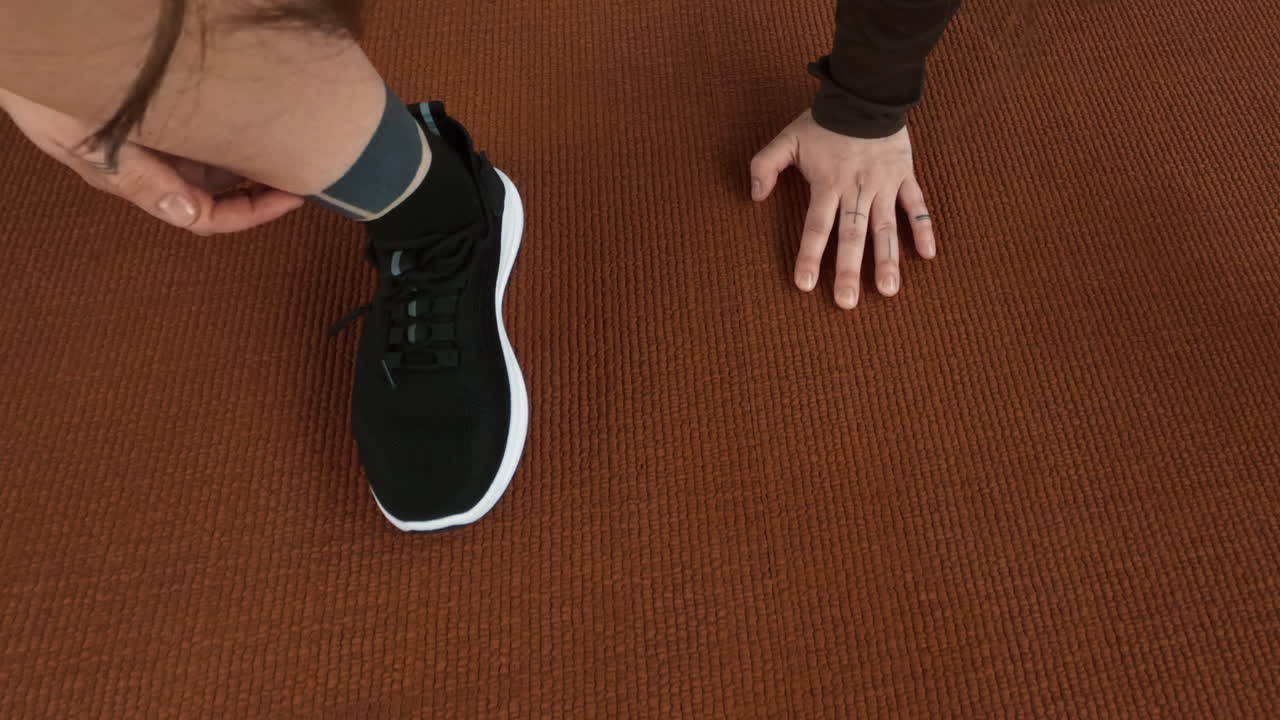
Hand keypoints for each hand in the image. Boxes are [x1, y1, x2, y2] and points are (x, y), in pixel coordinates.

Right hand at [0, 89, 301, 235]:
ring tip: (282, 144)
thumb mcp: (87, 139)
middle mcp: (149, 164)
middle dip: (257, 187)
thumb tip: (188, 215)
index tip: (291, 197)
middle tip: (299, 169)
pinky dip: (228, 131)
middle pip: (216, 192)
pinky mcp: (156, 114)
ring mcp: (152, 138)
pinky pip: (202, 131)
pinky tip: (250, 118)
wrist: (28, 50)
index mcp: (137, 179)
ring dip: (245, 158)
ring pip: (212, 162)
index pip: (205, 217)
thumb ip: (136, 176)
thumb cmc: (43, 91)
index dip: (253, 213)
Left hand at [751, 111, 936, 308]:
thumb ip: (765, 165)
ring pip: (886, 228)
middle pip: (852, 235)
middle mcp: (857, 189)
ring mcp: (884, 185)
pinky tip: (928, 256)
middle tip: (846, 303)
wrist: (864, 93)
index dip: (809, 255)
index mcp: (828, 183)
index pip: (816, 226)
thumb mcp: (786, 138)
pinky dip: (923, 229)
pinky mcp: (904, 176)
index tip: (804, 285)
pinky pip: (917, 206)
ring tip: (888, 291)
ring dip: (887, 260)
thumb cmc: (823, 121)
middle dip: (849, 270)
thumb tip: (754, 197)